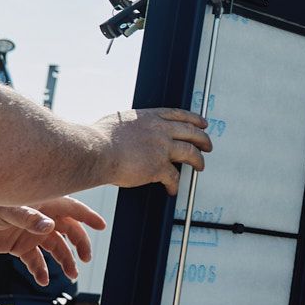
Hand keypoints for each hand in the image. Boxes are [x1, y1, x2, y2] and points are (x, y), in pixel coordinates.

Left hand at [0, 195, 107, 286]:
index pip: (72, 209)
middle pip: (68, 231)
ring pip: (55, 248)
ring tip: (70, 275)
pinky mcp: (20, 247)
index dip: (87, 217)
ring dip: (64, 261)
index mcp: (43, 205)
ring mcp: (31, 234)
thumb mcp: (8, 210)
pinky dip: (40, 270)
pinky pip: (35, 261)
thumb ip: (29, 218)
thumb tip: (49, 227)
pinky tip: (42, 280)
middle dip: (79, 244)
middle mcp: (41, 219)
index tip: (101, 226)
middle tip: (85, 259)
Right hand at [94, 107, 212, 193]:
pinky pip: (174, 177)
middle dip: (203, 139)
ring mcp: (161, 148)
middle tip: (208, 146)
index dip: (194, 120)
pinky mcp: (158, 167)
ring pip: (190, 153)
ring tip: (200, 166)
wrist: (96, 150)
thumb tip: (127, 128)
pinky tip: (173, 189)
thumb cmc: (99, 138)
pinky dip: (175, 185)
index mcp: (150, 117)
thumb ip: (131, 124)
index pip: (179, 115)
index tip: (202, 124)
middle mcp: (160, 130)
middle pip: (191, 132)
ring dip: (198, 161)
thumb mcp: (119, 120)